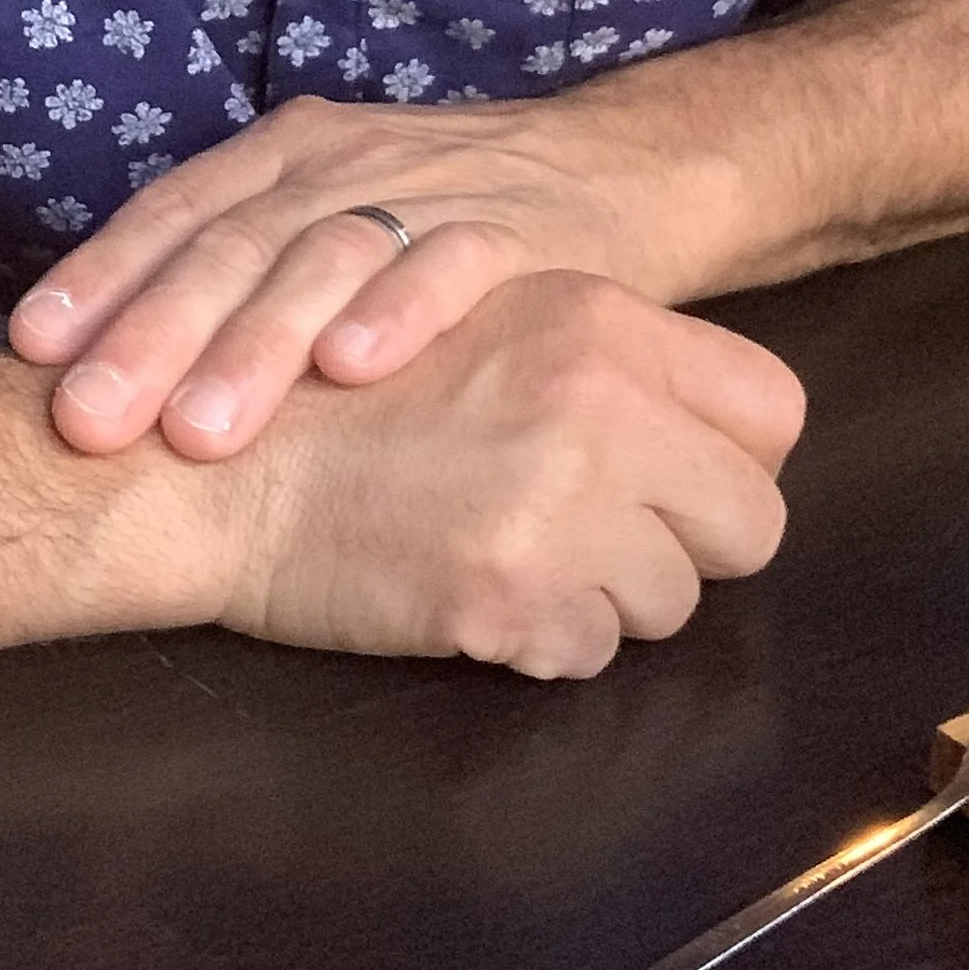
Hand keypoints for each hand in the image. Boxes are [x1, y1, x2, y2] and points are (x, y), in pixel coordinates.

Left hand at [10, 89, 687, 459]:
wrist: (628, 171)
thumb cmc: (451, 223)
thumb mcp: (334, 221)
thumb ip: (242, 275)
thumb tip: (108, 366)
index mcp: (286, 153)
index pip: (176, 208)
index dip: (101, 274)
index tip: (31, 351)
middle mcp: (345, 160)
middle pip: (232, 242)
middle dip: (154, 335)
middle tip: (91, 421)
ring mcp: (434, 188)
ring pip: (326, 256)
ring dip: (258, 345)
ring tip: (200, 431)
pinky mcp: (523, 231)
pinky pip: (452, 264)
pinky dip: (400, 314)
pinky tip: (354, 369)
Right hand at [186, 270, 802, 677]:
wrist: (195, 458)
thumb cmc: (323, 388)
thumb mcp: (473, 315)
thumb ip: (589, 354)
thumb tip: (681, 423)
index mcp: (598, 319)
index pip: (772, 407)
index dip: (733, 460)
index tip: (676, 483)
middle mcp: (600, 404)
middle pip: (750, 520)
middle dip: (685, 546)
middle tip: (599, 541)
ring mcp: (560, 502)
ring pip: (674, 600)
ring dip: (605, 597)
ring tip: (510, 559)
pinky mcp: (508, 593)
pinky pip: (590, 654)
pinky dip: (541, 644)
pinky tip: (472, 597)